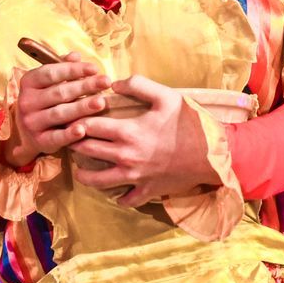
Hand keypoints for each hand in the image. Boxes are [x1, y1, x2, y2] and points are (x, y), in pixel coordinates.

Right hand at [4, 53, 111, 168]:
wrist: (24, 133)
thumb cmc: (43, 102)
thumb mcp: (47, 83)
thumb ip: (61, 68)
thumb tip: (76, 55)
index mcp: (28, 82)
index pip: (51, 73)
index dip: (73, 70)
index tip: (95, 68)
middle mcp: (27, 102)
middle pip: (59, 92)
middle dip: (84, 86)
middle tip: (105, 82)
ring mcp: (31, 122)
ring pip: (59, 113)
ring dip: (81, 108)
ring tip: (101, 102)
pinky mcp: (39, 141)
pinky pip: (55, 137)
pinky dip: (69, 135)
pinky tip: (83, 130)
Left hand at [68, 74, 218, 206]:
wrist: (213, 154)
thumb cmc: (190, 122)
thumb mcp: (167, 96)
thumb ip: (138, 85)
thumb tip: (113, 84)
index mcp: (128, 131)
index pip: (89, 126)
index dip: (76, 119)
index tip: (70, 116)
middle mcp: (126, 156)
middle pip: (88, 151)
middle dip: (75, 143)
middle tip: (70, 138)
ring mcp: (135, 177)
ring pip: (98, 181)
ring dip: (85, 175)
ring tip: (79, 169)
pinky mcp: (147, 190)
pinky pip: (125, 199)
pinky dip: (117, 196)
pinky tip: (113, 190)